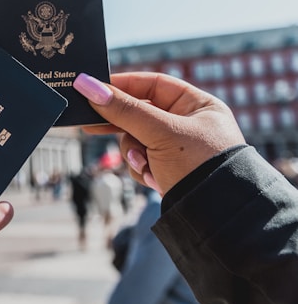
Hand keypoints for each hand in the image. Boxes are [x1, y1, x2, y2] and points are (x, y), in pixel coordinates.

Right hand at [73, 72, 245, 193]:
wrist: (216, 218)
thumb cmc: (199, 165)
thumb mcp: (159, 132)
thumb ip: (123, 109)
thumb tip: (87, 85)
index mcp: (197, 105)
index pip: (153, 84)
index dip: (123, 85)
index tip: (94, 88)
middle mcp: (188, 124)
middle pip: (140, 114)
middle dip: (122, 126)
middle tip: (90, 125)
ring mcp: (177, 149)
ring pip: (135, 139)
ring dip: (134, 153)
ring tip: (144, 165)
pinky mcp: (168, 170)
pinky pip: (141, 160)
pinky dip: (142, 169)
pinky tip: (154, 179)